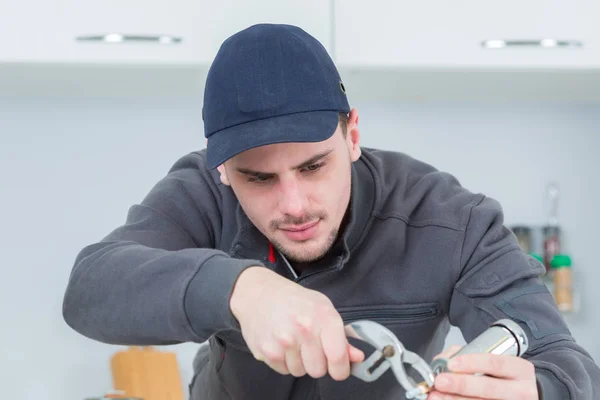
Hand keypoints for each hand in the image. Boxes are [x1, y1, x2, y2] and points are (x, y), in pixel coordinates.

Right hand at [229, 266, 364, 379]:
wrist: (258, 294)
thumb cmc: (295, 301)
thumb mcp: (323, 309)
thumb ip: (342, 336)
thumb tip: (358, 358)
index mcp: (324, 317)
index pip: (338, 359)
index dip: (341, 369)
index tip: (338, 367)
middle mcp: (304, 329)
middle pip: (319, 371)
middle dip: (317, 363)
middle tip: (310, 346)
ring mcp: (283, 341)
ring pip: (300, 372)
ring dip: (299, 361)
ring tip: (293, 341)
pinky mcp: (266, 351)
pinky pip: (283, 370)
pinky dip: (284, 361)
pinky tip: (280, 343)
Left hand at [427, 345, 537, 399]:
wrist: (524, 395)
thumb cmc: (504, 377)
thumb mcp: (495, 361)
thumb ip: (467, 355)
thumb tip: (441, 361)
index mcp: (520, 370)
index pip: (496, 363)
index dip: (472, 363)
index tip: (451, 364)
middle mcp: (521, 390)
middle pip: (489, 387)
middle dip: (461, 384)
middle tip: (439, 381)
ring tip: (436, 396)